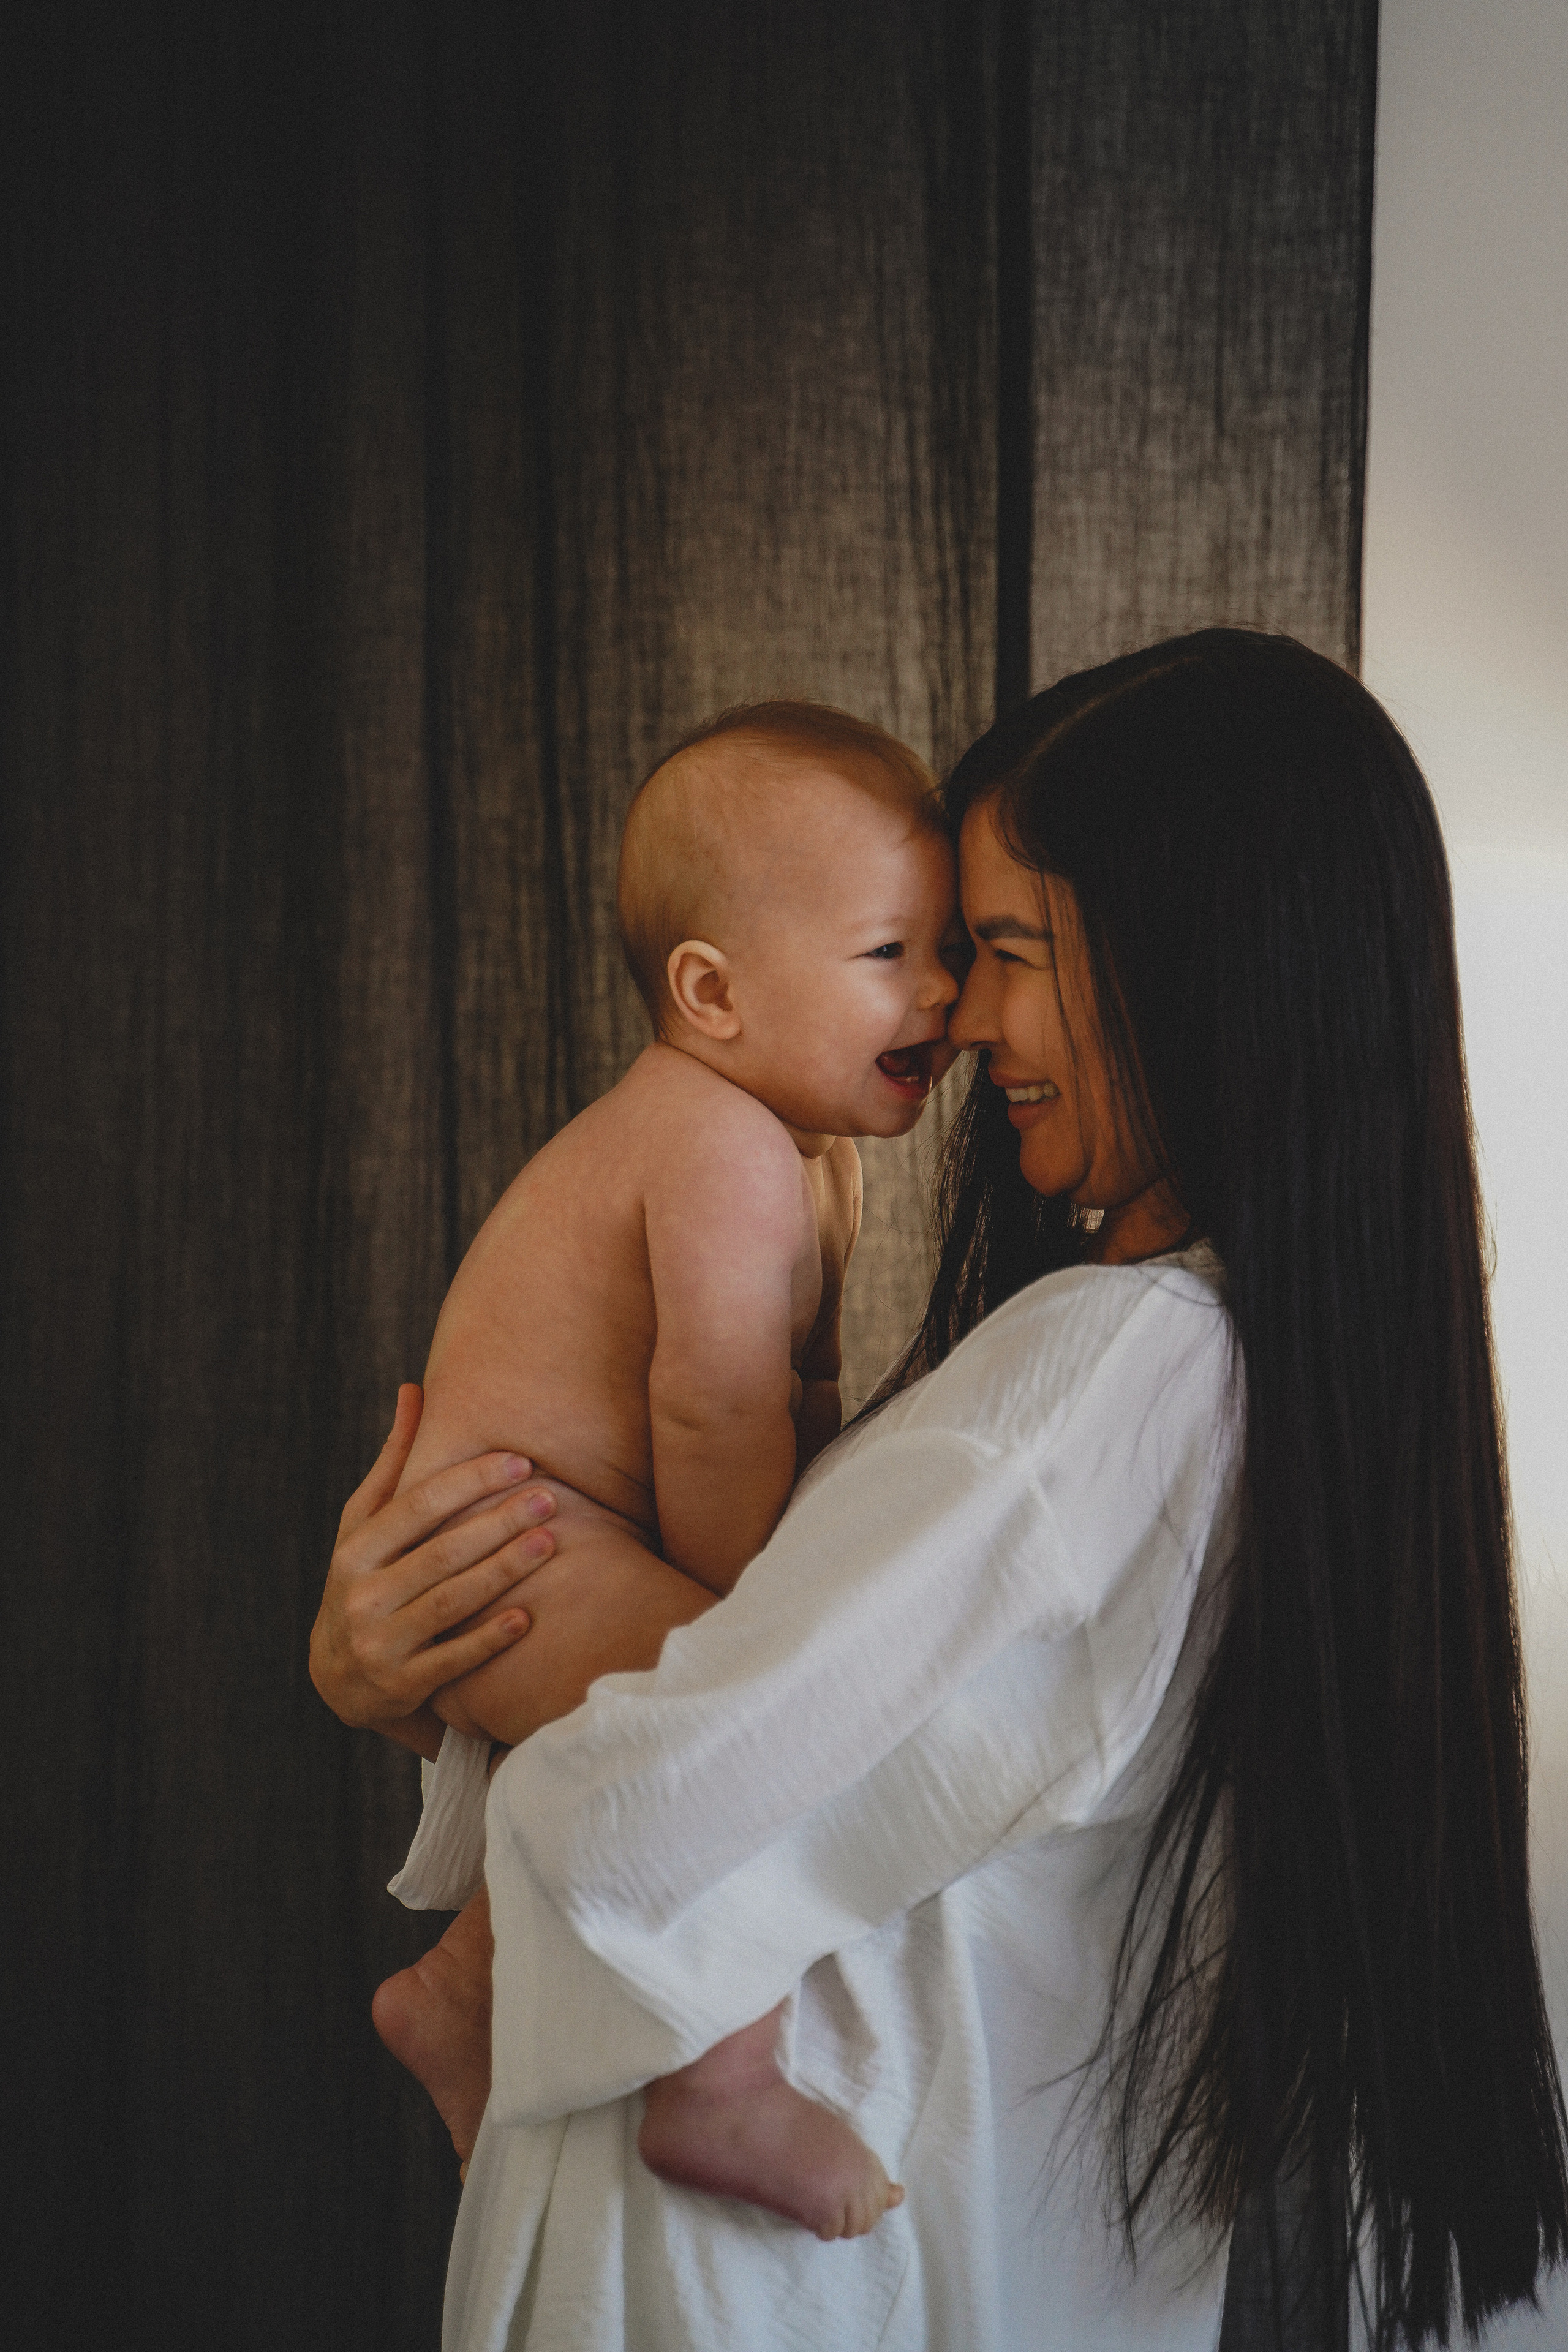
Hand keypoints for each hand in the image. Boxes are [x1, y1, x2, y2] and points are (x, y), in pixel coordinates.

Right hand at [309, 1384, 560, 1743]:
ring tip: (549, 1543)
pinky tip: (527, 1617)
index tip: (520, 1460)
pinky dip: (488, 1639)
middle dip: (497, 1522)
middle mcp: (362, 1595)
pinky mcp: (402, 1685)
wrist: (337, 1678)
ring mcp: (380, 1643)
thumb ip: (394, 1461)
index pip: (418, 1507)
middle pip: (440, 1552)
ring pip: (450, 1602)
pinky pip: (453, 1660)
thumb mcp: (364, 1525)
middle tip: (550, 1498)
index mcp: (356, 1549)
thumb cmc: (365, 1579)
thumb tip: (414, 1388)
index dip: (469, 1481)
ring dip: (502, 1572)